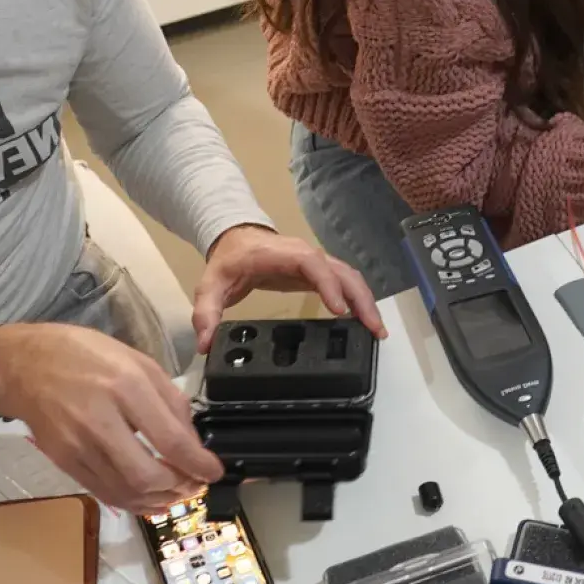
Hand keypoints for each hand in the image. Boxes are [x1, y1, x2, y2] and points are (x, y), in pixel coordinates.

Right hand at [0, 321, 222, 513]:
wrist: (24, 365)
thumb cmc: (84, 355)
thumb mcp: (136, 360)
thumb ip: (169, 399)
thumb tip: (192, 439)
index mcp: (126, 386)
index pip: (170, 440)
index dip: (198, 464)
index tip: (214, 471)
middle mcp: (101, 419)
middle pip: (147, 475)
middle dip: (180, 487)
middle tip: (195, 484)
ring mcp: (78, 444)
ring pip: (126, 491)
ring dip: (159, 500)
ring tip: (177, 493)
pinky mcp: (64, 461)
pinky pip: (104, 492)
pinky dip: (132, 502)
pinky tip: (148, 497)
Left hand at [193, 225, 384, 352]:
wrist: (237, 239)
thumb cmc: (229, 261)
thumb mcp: (211, 285)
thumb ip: (206, 312)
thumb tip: (206, 343)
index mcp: (282, 255)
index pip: (312, 264)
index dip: (328, 285)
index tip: (339, 310)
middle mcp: (306, 255)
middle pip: (341, 272)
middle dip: (360, 298)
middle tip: (373, 328)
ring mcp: (317, 262)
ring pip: (349, 277)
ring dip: (366, 301)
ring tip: (377, 331)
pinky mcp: (320, 272)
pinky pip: (346, 282)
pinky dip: (359, 300)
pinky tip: (366, 322)